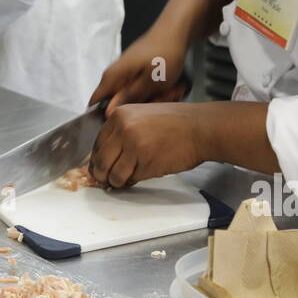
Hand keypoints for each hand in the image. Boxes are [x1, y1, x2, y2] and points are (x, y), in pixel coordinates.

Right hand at [89, 27, 189, 116]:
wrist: (176, 31)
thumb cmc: (164, 54)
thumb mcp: (151, 81)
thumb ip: (130, 97)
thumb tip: (109, 111)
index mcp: (112, 76)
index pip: (95, 101)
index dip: (107, 116)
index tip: (126, 120)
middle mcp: (116, 74)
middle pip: (120, 102)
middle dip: (142, 106)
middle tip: (162, 99)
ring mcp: (127, 73)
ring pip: (135, 96)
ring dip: (154, 98)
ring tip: (171, 90)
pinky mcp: (137, 71)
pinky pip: (143, 88)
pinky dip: (157, 90)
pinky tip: (171, 87)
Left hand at [89, 102, 207, 188]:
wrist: (200, 128)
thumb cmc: (176, 123)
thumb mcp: (142, 116)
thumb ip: (122, 132)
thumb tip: (105, 156)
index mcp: (119, 116)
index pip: (97, 144)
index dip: (97, 160)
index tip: (99, 168)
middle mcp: (124, 130)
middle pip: (100, 161)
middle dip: (102, 175)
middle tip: (106, 180)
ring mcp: (134, 147)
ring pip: (114, 175)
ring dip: (118, 181)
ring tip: (127, 179)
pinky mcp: (146, 163)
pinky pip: (132, 179)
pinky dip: (135, 181)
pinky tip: (144, 173)